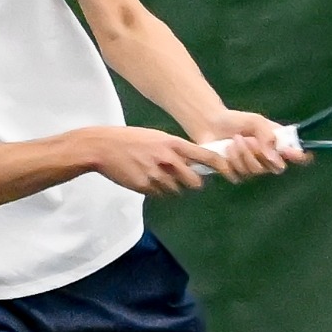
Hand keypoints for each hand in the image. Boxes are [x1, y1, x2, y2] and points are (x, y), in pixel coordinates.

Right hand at [82, 126, 223, 196]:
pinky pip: (159, 193)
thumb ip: (173, 149)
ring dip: (170, 186)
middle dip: (191, 183)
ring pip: (175, 189)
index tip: (227, 169)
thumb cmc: (130, 140)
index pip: (203, 155)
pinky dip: (156, 190)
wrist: (103, 147)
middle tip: (186, 180)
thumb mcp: (156, 138)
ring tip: (155, 174)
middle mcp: (167, 159)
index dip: (218, 164)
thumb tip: (190, 162)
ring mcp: (156, 174)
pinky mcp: (144, 186)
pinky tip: (144, 178)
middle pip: (193, 181)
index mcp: (171, 143)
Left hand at [190, 109, 310, 181]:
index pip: (298, 157)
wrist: (211, 124)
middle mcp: (268, 160)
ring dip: (242, 154)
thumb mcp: (255, 121)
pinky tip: (226, 150)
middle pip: (276, 168)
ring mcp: (253, 169)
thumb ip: (267, 136)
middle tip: (247, 139)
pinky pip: (238, 175)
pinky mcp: (236, 174)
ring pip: (255, 171)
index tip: (293, 153)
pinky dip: (231, 161)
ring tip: (234, 140)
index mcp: (278, 144)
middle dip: (260, 153)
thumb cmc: (236, 121)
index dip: (300, 158)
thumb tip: (273, 157)